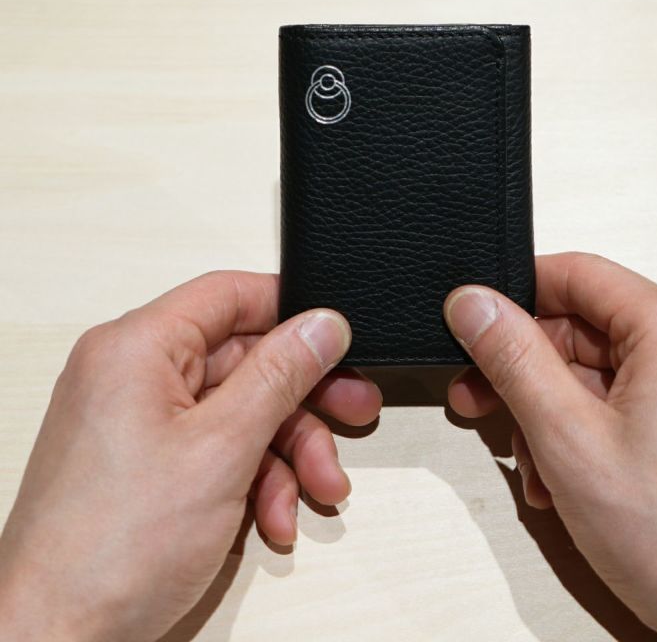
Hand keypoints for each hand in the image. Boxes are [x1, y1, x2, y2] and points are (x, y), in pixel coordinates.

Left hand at [0, 271, 380, 641]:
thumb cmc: (115, 547)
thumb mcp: (223, 448)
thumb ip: (280, 376)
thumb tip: (323, 325)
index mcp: (138, 347)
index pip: (228, 294)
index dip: (290, 310)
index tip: (337, 339)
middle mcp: (134, 376)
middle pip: (244, 360)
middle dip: (304, 399)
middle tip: (355, 412)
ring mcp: (141, 422)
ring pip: (240, 411)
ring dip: (288, 452)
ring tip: (319, 491)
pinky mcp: (149, 464)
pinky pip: (218, 449)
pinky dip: (255, 480)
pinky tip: (275, 520)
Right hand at [444, 253, 656, 640]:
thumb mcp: (566, 436)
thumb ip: (512, 357)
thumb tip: (473, 302)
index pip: (577, 274)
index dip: (516, 294)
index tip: (474, 321)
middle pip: (587, 327)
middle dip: (526, 370)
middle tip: (480, 399)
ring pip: (604, 369)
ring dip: (553, 410)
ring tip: (531, 463)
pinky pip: (631, 398)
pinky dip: (589, 426)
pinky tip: (564, 473)